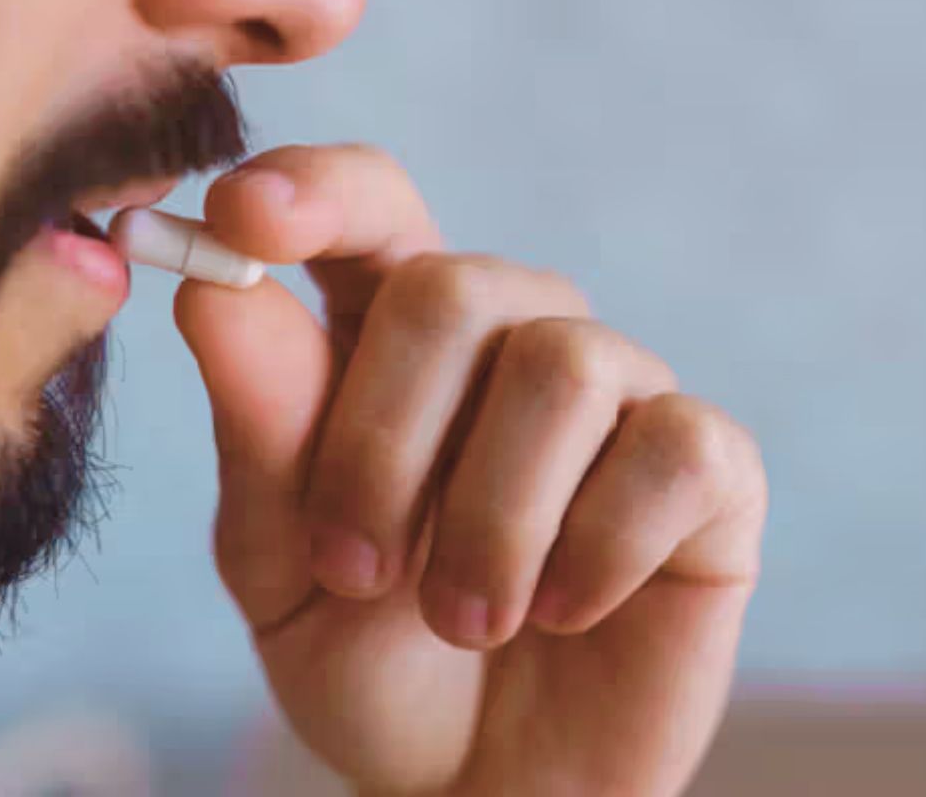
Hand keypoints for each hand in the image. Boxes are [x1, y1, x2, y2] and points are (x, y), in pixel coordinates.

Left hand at [175, 146, 766, 796]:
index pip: (370, 202)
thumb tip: (215, 292)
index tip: (240, 215)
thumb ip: (259, 432)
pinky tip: (566, 610)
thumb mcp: (279, 564)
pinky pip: (672, 451)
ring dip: (489, 521)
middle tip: (355, 573)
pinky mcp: (710, 467)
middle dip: (380, 444)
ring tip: (461, 620)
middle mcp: (512, 334)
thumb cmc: (370, 661)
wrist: (481, 789)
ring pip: (562, 366)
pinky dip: (599, 549)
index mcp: (392, 334)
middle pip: (451, 286)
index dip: (314, 189)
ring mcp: (621, 392)